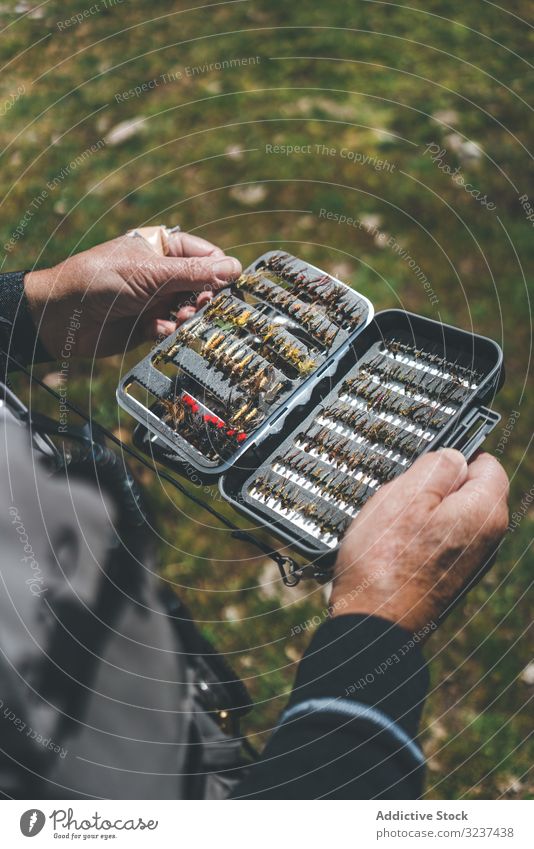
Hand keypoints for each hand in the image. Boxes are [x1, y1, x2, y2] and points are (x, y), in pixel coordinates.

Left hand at [24, 231, 240, 357]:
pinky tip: (159, 330)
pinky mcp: (149, 326)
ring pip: (190, 311)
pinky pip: (172, 330)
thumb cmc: (99, 280)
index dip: (220, 270)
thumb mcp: (149, 272)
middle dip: (204, 298)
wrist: (61, 318)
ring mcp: (156, 300)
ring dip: (188, 317)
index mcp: (163, 247)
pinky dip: (170, 332)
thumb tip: (234, 268)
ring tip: (178, 320)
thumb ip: (194, 273)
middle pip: (202, 286)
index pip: (206, 255)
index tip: (231, 285)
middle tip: (200, 306)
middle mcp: (162, 273)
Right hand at [330, 449, 508, 635]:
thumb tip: (455, 456)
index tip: (425, 463)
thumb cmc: (385, 561)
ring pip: (449, 516)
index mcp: (484, 513)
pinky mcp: (450, 577)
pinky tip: (393, 546)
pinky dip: (418, 537)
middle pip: (468, 491)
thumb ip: (437, 466)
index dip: (455, 455)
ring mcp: (469, 561)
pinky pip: (438, 541)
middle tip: (401, 496)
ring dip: (422, 512)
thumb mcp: (405, 494)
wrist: (373, 624)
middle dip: (434, 486)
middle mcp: (487, 539)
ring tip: (392, 525)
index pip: (487, 463)